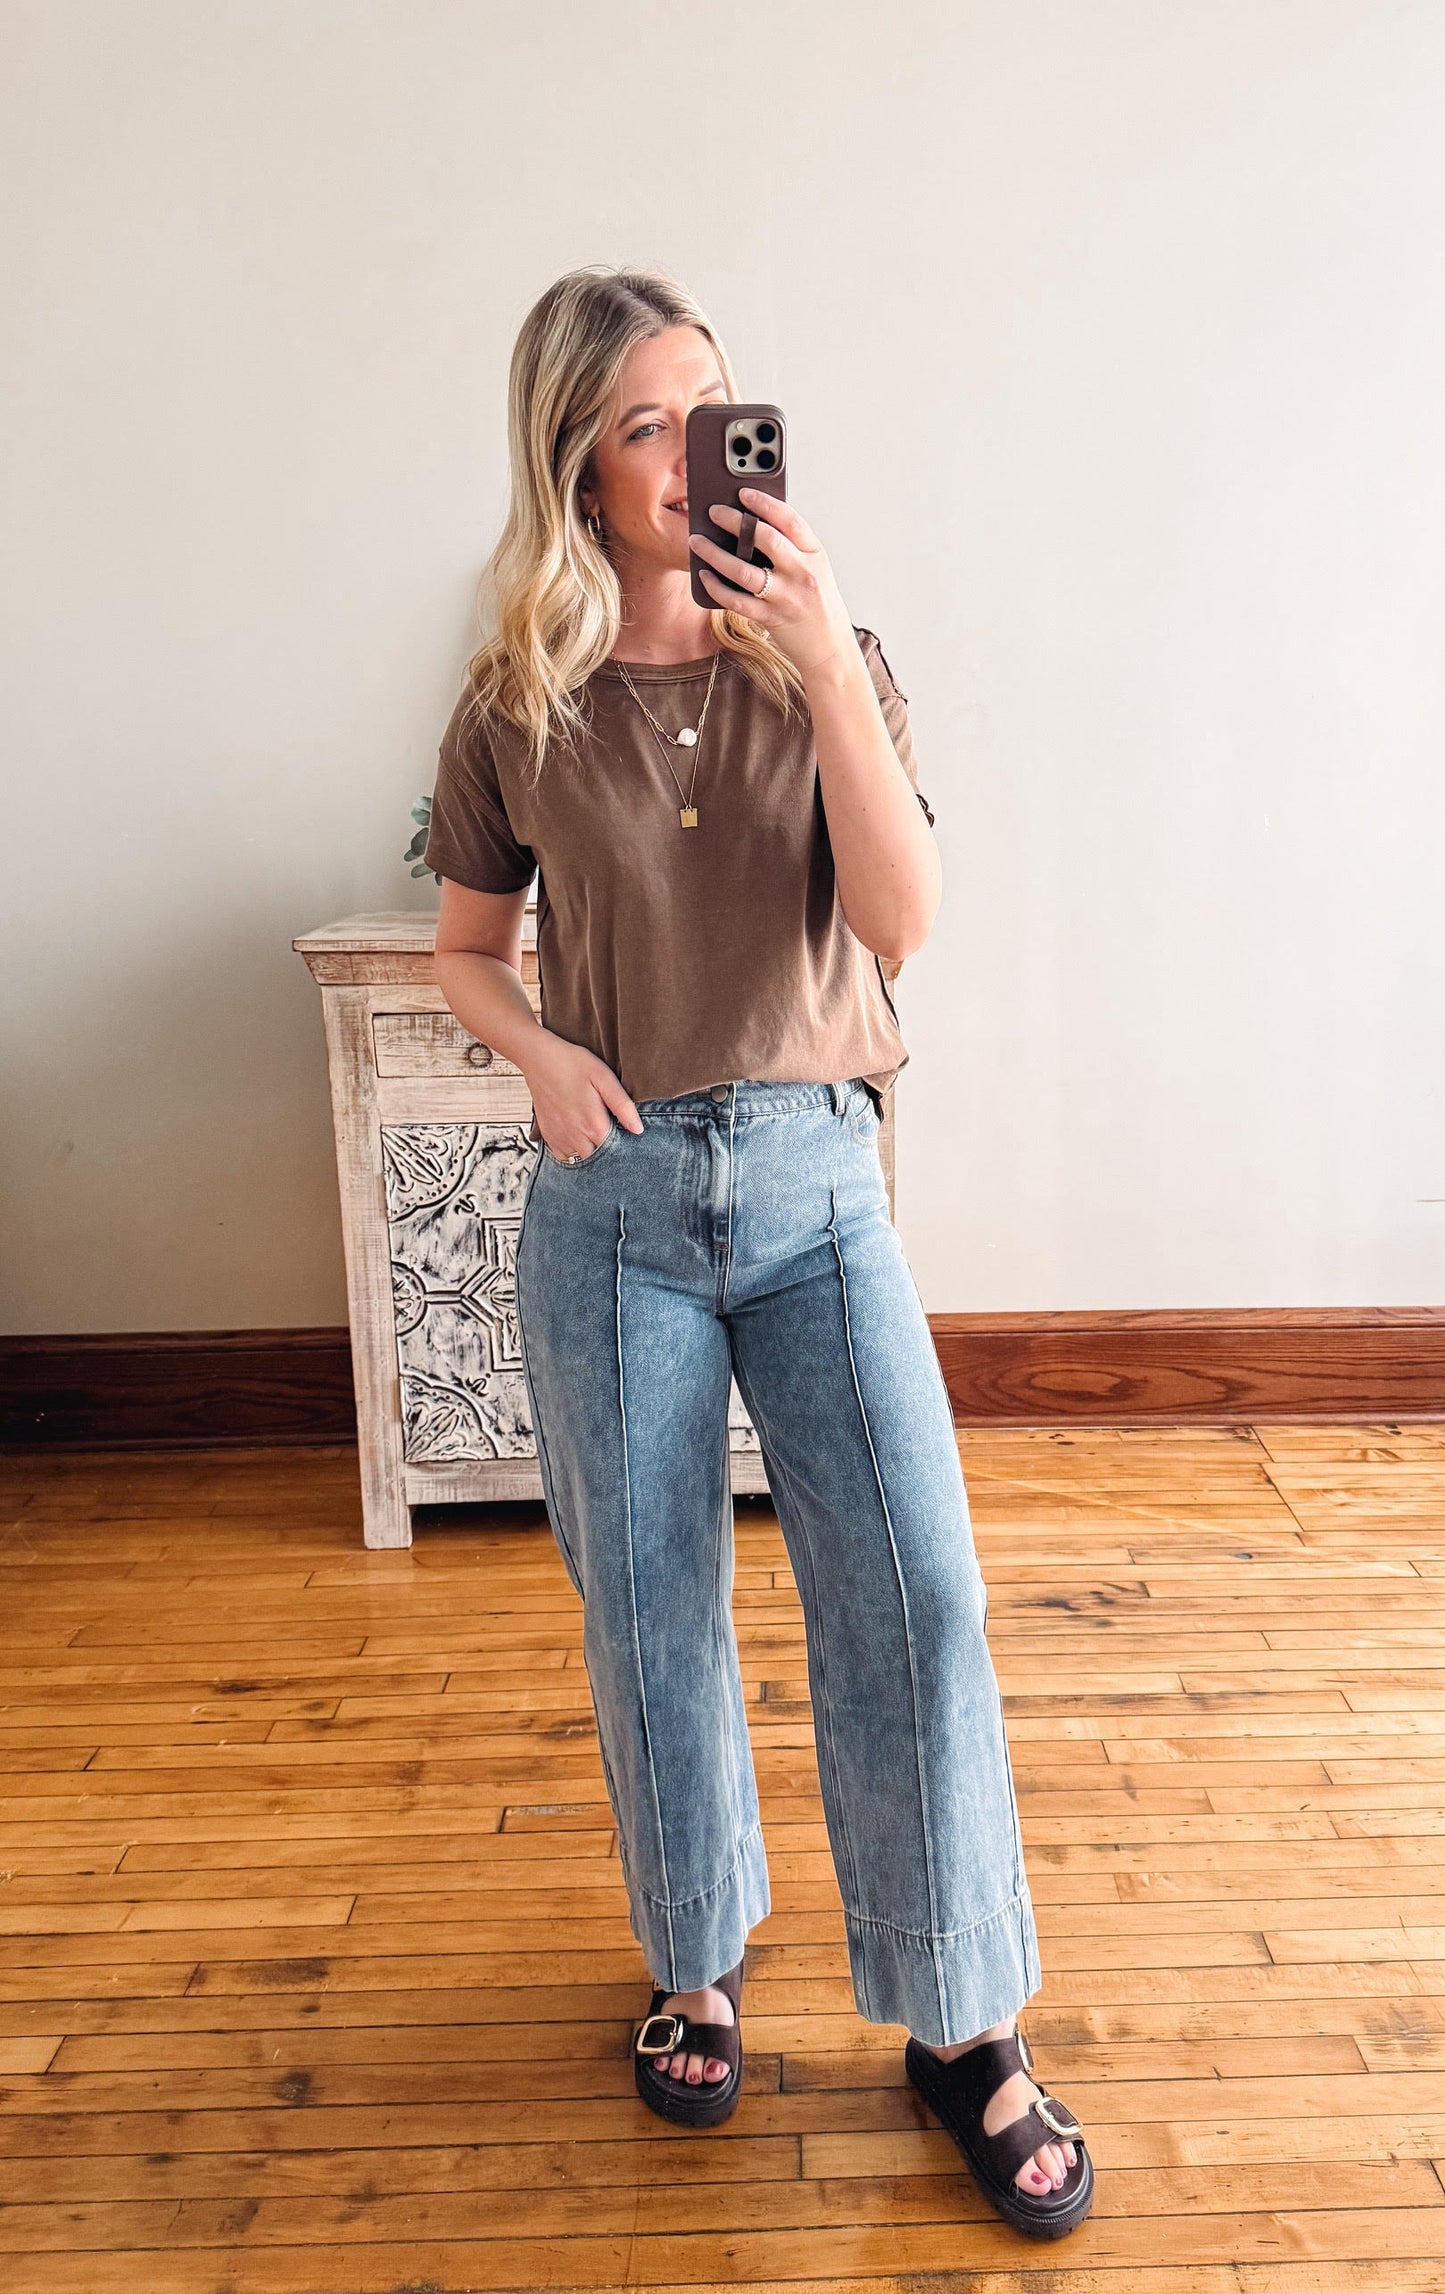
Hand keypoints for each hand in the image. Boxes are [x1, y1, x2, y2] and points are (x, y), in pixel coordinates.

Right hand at [524, 1032, 643, 1161]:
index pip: (617, 1151)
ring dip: (592, 1152)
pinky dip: (573, 1152)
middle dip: (609, 1151)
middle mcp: (576, 1138)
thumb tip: (638, 1129)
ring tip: (595, 1132)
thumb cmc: (573, 1064)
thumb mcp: (604, 1077)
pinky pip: (565, 1157)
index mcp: (594, 1125)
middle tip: (611, 1130)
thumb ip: (622, 1105)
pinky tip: (579, 1136)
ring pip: (582, 1160)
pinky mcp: (549, 1136)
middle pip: (600, 1159)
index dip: (625, 1145)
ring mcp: (560, 1139)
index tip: (627, 1133)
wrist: (539, 1059)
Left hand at [689, 486, 855, 678]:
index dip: (765, 503)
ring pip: (744, 571)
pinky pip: (737, 601)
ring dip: (715, 554)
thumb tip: (750, 523)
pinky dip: (717, 587)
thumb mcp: (814, 568)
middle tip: (713, 511)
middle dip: (734, 521)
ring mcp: (786, 596)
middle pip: (765, 539)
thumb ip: (791, 547)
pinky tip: (704, 575)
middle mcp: (802, 572)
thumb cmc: (817, 601)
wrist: (829, 646)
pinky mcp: (771, 618)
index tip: (743, 492)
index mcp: (814, 553)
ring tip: (697, 541)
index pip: (790, 520)